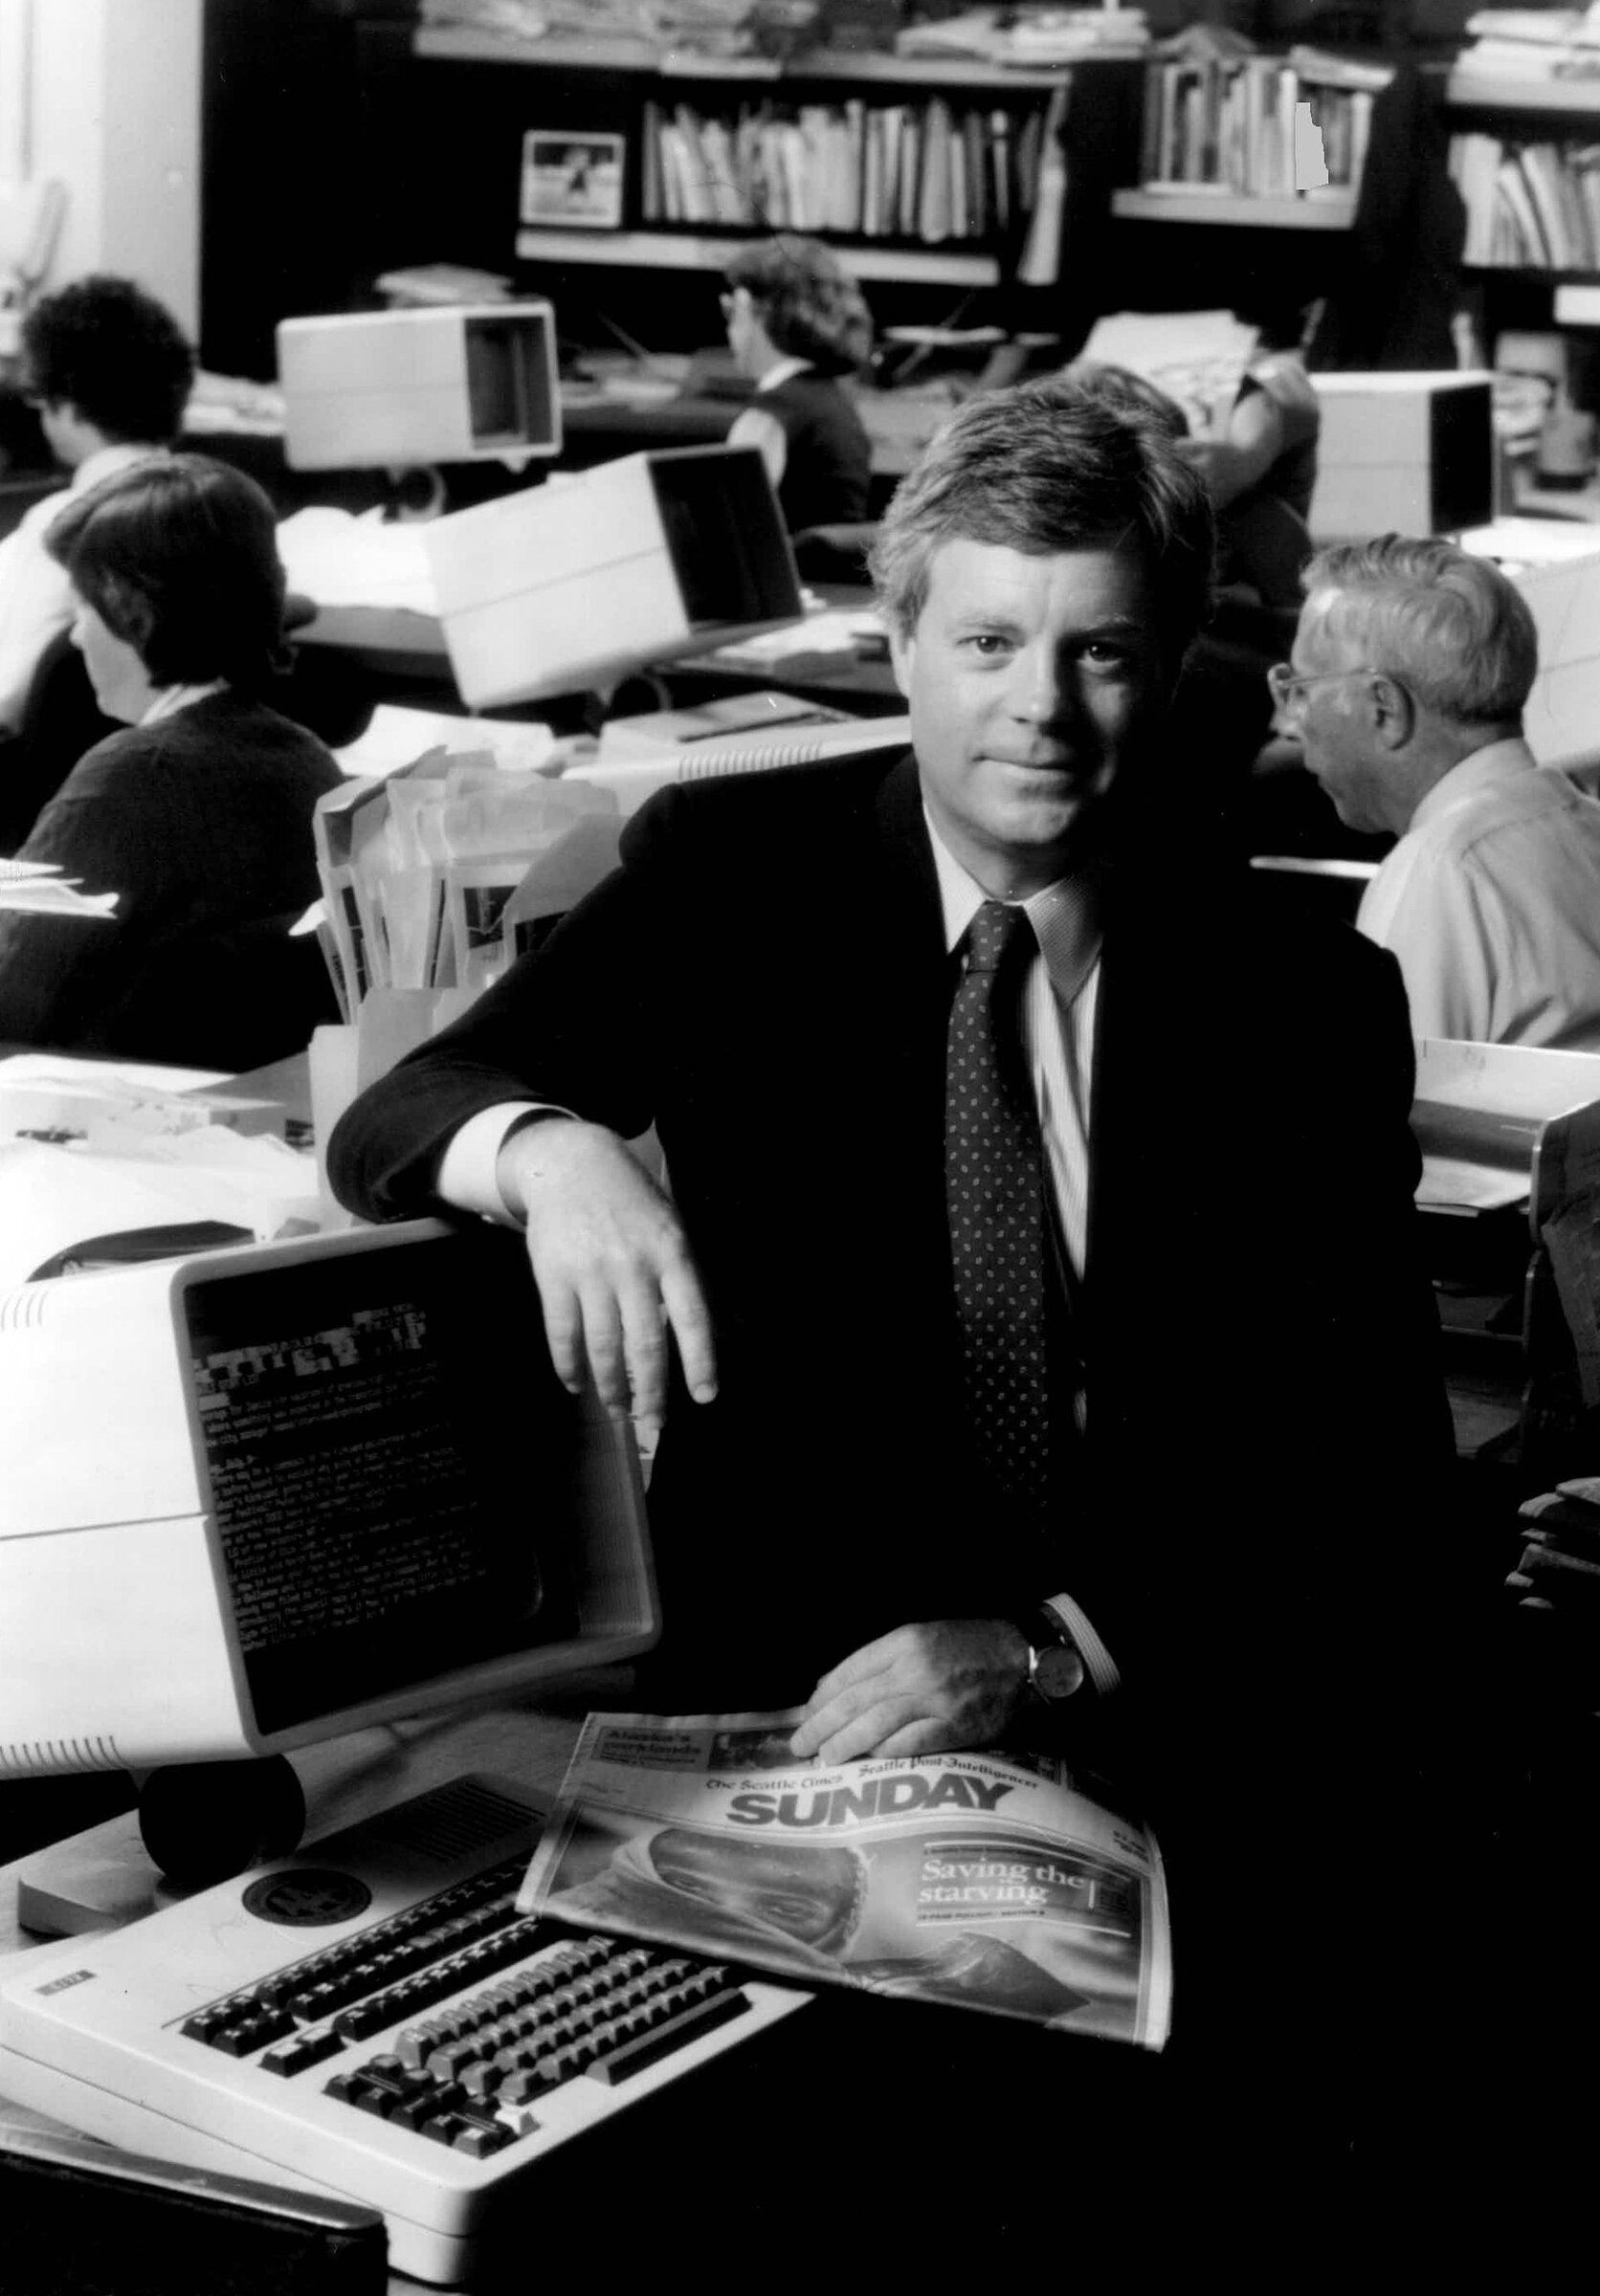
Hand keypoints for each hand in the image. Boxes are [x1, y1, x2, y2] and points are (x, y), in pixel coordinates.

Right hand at [496, 1117, 715, 1427]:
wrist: (573, 1162)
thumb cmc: (631, 1202)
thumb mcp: (669, 1227)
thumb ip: (678, 1277)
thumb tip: (687, 1341)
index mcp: (672, 1253)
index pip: (692, 1317)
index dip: (700, 1361)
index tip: (704, 1397)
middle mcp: (633, 1264)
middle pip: (644, 1343)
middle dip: (651, 1390)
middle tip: (653, 1420)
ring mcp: (591, 1270)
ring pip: (602, 1346)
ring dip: (610, 1386)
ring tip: (617, 1408)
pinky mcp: (553, 1274)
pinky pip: (563, 1332)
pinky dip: (568, 1364)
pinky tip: (575, 1383)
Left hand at [790, 1620, 1028, 1763]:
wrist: (1027, 1659)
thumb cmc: (972, 1646)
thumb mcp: (926, 1636)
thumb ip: (885, 1659)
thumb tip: (837, 1686)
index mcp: (905, 1641)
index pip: (850, 1670)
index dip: (823, 1696)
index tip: (807, 1712)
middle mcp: (915, 1668)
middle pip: (855, 1700)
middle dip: (822, 1724)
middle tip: (800, 1744)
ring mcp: (935, 1699)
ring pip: (875, 1725)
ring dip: (845, 1744)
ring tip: (825, 1757)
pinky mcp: (954, 1727)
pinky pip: (908, 1744)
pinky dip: (883, 1753)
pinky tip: (867, 1760)